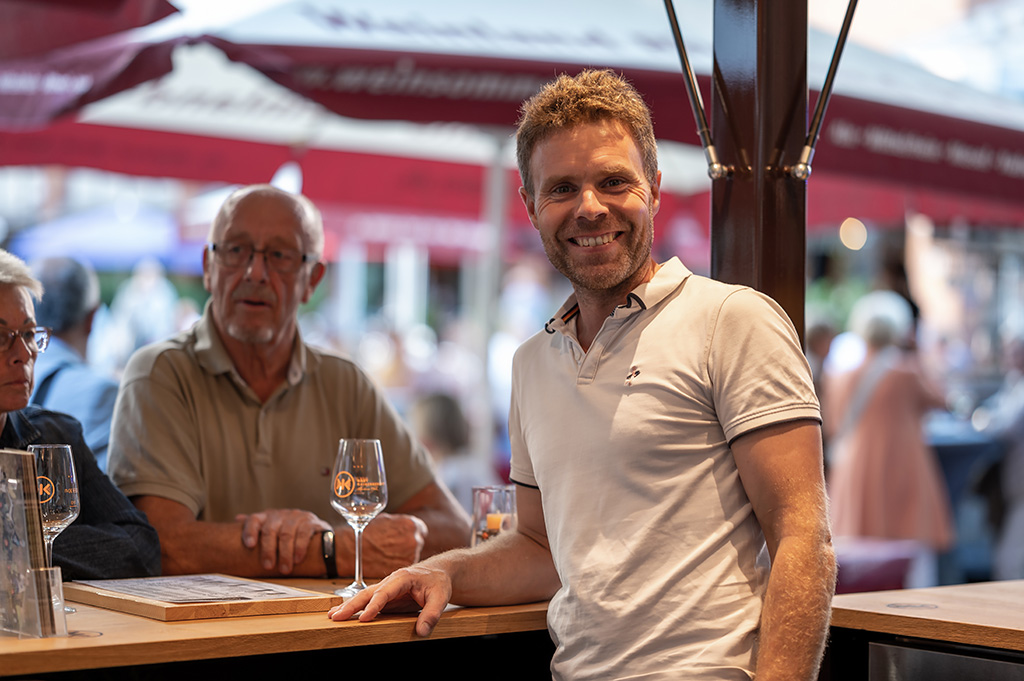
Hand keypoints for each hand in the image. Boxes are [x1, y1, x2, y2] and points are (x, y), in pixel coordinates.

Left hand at [236, 509, 331, 573]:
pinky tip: (298, 559)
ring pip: (286, 534)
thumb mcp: (274, 529)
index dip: (250, 531)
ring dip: (285, 553)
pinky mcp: (311, 522)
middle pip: (270, 529)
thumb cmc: (290, 534)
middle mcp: (281, 514)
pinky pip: (304, 533)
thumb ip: (258, 526)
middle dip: (268, 549)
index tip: (249, 545)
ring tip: (284, 569)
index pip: (255, 519)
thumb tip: (237, 518)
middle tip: (268, 566)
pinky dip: (300, 547)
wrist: (317, 532)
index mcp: (268, 517)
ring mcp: (297, 517)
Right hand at [328, 562, 452, 636]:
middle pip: (368, 593)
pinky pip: (369, 602)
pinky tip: (345, 615)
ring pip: (365, 596)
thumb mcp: (441, 597)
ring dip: (349, 606)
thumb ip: (432, 614)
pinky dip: (356, 608)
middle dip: (352, 604)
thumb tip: (421, 632)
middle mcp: (391, 581)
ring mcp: (387, 588)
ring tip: (333, 616)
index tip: (364, 618)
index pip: (385, 592)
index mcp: (402, 577)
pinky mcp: (387, 596)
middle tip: (336, 616)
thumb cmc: (438, 582)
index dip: (374, 605)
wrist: (439, 572)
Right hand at [337, 513, 427, 576]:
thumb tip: (406, 524)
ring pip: (412, 555)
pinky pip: (403, 566)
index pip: (421, 529)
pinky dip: (397, 564)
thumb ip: (400, 522)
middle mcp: (414, 540)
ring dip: (403, 555)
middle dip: (408, 544)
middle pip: (417, 542)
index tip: (406, 536)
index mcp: (411, 525)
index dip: (413, 532)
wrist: (350, 550)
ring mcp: (410, 556)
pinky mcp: (401, 571)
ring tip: (387, 553)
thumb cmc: (366, 533)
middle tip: (393, 545)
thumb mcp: (386, 519)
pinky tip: (386, 560)